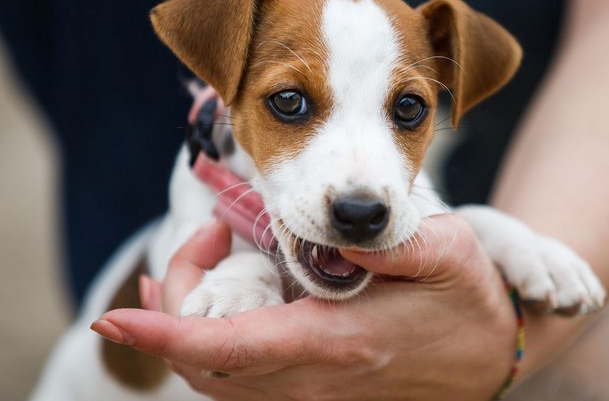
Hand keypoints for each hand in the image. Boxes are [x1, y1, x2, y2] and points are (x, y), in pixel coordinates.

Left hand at [92, 214, 517, 400]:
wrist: (493, 353)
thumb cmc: (467, 300)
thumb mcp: (441, 252)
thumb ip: (381, 238)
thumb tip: (321, 224)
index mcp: (338, 342)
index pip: (230, 349)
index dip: (166, 332)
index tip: (115, 313)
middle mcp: (315, 381)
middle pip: (207, 367)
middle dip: (173, 307)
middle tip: (207, 236)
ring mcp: (314, 394)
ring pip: (218, 382)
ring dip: (185, 328)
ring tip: (198, 260)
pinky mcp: (318, 392)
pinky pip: (243, 385)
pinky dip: (209, 349)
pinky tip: (215, 307)